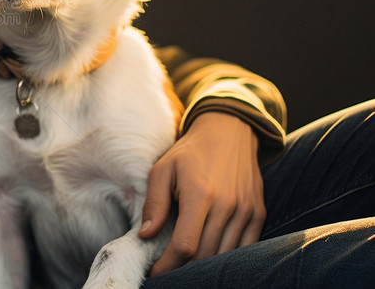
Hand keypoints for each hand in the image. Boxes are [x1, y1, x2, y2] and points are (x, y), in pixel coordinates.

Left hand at [138, 111, 265, 275]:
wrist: (229, 131)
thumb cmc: (190, 152)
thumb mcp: (163, 170)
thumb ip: (155, 203)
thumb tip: (145, 235)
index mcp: (199, 195)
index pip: (185, 246)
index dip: (168, 266)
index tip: (155, 273)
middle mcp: (227, 205)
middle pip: (205, 256)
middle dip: (183, 270)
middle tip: (167, 273)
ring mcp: (246, 211)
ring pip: (225, 255)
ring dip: (205, 267)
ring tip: (185, 268)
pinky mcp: (258, 213)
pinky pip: (245, 248)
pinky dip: (227, 258)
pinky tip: (210, 258)